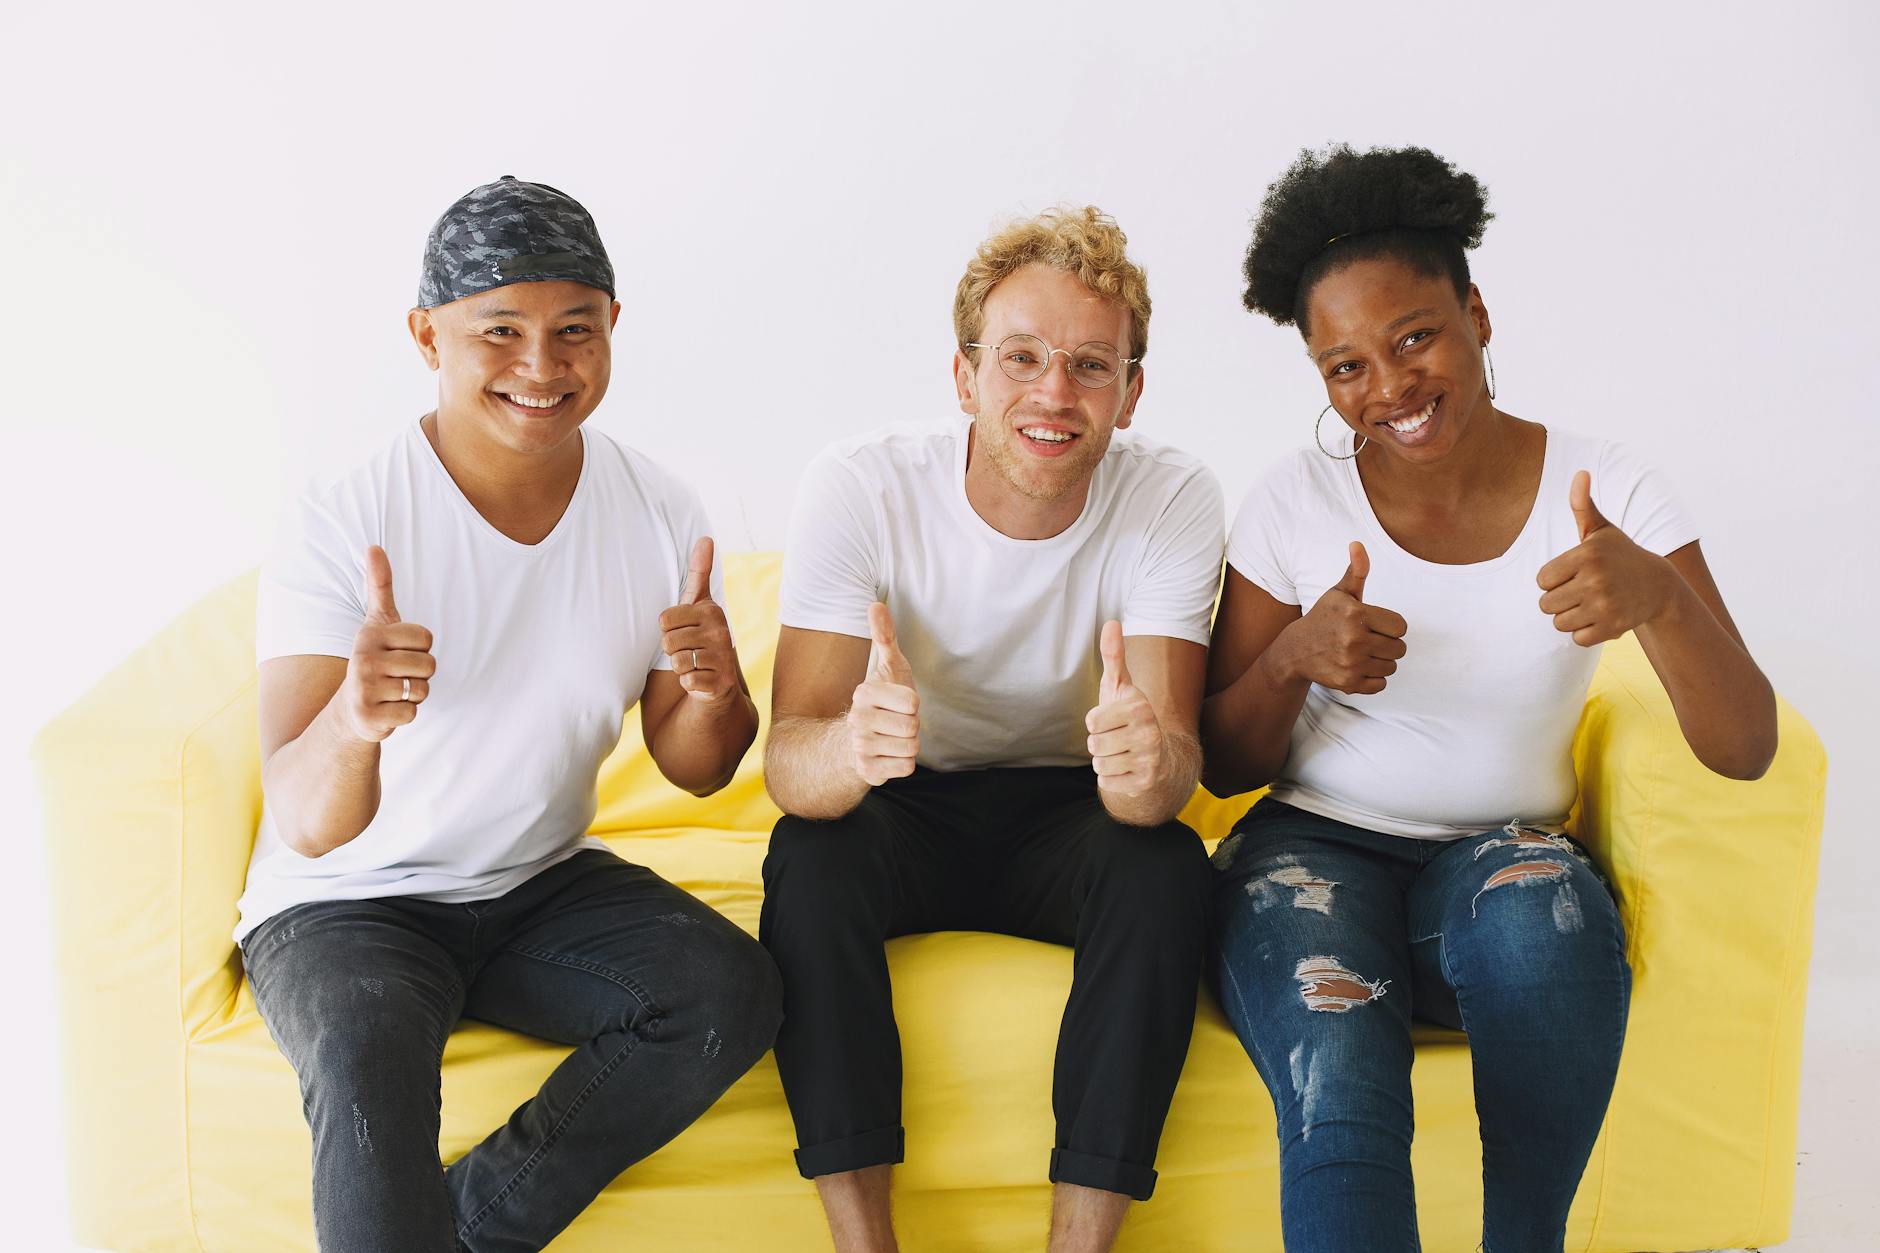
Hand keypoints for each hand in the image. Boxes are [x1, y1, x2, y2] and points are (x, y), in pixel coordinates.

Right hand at [341, 545, 434, 741]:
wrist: (350, 708)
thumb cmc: (373, 658)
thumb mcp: (377, 621)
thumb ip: (380, 585)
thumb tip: (374, 546)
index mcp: (369, 635)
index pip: (427, 639)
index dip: (421, 649)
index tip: (398, 652)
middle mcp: (362, 660)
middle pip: (429, 665)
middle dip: (420, 674)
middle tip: (395, 676)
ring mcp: (363, 690)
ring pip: (422, 690)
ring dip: (414, 694)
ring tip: (392, 691)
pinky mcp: (369, 718)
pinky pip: (412, 713)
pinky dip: (405, 715)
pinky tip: (386, 710)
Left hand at [659, 537, 739, 701]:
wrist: (720, 679)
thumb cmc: (703, 636)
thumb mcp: (700, 603)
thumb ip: (700, 571)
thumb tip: (706, 537)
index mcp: (711, 610)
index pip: (664, 619)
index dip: (669, 628)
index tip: (685, 630)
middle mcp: (720, 631)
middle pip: (667, 641)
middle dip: (673, 649)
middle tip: (690, 649)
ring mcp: (722, 657)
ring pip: (676, 661)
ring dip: (681, 666)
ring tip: (696, 663)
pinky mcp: (720, 682)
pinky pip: (686, 680)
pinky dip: (689, 682)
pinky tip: (701, 679)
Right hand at [847, 601, 919, 786]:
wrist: (856, 741)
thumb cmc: (882, 700)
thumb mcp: (888, 666)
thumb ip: (884, 636)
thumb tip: (876, 604)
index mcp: (863, 693)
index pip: (911, 702)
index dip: (912, 704)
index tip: (899, 703)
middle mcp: (857, 721)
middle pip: (912, 727)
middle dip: (912, 726)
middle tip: (897, 722)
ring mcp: (860, 748)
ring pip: (911, 748)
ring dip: (908, 744)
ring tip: (893, 737)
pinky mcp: (868, 772)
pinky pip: (905, 768)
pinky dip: (903, 763)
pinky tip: (889, 754)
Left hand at [1085, 620, 1167, 797]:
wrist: (1160, 756)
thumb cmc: (1130, 716)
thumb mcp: (1121, 686)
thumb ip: (1114, 656)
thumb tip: (1111, 622)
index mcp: (1139, 707)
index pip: (1092, 722)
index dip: (1096, 723)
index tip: (1112, 720)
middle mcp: (1149, 733)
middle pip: (1094, 745)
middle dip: (1099, 744)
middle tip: (1117, 739)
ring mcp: (1150, 759)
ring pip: (1099, 765)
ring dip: (1104, 761)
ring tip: (1121, 753)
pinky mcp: (1146, 782)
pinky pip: (1107, 783)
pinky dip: (1111, 779)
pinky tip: (1126, 769)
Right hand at [1280, 541, 1407, 693]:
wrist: (1296, 650)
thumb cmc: (1324, 618)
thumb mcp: (1339, 593)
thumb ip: (1356, 571)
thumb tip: (1357, 545)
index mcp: (1356, 614)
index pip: (1401, 627)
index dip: (1390, 626)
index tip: (1375, 625)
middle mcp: (1354, 639)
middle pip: (1399, 649)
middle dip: (1388, 645)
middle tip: (1368, 640)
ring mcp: (1351, 663)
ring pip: (1392, 667)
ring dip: (1381, 662)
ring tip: (1362, 653)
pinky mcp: (1348, 683)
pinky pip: (1380, 685)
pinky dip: (1373, 679)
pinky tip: (1357, 667)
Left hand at [1537, 471, 1675, 645]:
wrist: (1659, 586)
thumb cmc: (1621, 556)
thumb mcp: (1601, 530)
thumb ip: (1582, 505)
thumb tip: (1580, 473)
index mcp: (1586, 555)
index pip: (1541, 580)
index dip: (1553, 579)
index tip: (1573, 574)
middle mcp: (1594, 580)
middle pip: (1545, 604)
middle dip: (1559, 600)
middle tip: (1583, 591)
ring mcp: (1604, 606)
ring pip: (1559, 623)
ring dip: (1571, 617)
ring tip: (1591, 603)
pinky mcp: (1613, 628)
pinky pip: (1577, 639)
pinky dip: (1585, 632)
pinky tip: (1601, 617)